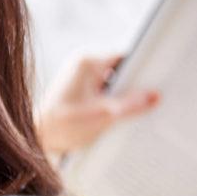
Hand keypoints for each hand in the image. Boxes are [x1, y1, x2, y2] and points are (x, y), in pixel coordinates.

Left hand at [37, 54, 158, 155]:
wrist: (37, 139)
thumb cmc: (63, 126)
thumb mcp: (103, 115)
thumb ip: (131, 105)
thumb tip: (156, 96)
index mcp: (88, 62)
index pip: (126, 55)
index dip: (144, 66)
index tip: (159, 77)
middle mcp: (83, 64)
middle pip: (122, 68)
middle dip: (136, 84)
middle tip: (153, 97)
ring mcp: (81, 77)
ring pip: (114, 81)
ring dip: (124, 95)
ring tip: (137, 110)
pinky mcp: (79, 90)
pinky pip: (105, 91)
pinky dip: (114, 101)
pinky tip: (120, 116)